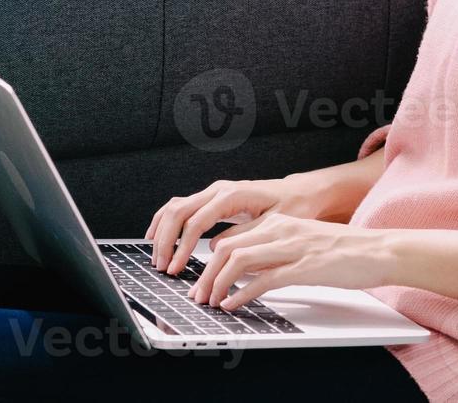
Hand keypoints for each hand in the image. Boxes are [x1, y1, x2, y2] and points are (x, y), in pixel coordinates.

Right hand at [143, 178, 327, 273]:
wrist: (299, 193)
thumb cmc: (291, 206)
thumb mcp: (272, 224)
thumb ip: (243, 236)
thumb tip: (213, 249)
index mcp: (231, 196)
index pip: (196, 222)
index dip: (182, 247)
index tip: (176, 268)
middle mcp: (218, 191)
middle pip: (178, 211)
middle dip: (166, 241)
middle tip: (162, 266)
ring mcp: (213, 193)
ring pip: (175, 206)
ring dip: (163, 232)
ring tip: (157, 256)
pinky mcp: (212, 199)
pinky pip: (182, 206)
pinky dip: (167, 222)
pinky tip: (159, 237)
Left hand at [187, 214, 396, 310]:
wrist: (381, 250)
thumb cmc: (347, 250)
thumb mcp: (305, 243)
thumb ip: (277, 253)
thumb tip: (250, 271)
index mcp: (281, 223)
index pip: (233, 238)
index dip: (210, 262)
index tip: (203, 280)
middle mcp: (282, 231)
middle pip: (228, 248)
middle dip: (206, 274)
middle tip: (198, 294)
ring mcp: (292, 248)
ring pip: (239, 261)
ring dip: (218, 284)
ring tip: (211, 302)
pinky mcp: (304, 268)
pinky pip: (263, 280)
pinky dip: (242, 294)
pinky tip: (234, 304)